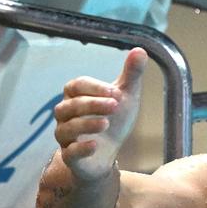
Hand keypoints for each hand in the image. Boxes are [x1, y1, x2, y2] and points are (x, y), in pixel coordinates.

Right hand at [53, 47, 146, 180]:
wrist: (108, 155)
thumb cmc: (113, 122)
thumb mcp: (126, 97)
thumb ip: (131, 75)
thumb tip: (140, 50)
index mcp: (76, 97)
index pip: (76, 86)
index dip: (94, 88)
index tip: (116, 92)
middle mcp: (65, 116)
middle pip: (70, 106)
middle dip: (92, 104)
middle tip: (115, 105)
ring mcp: (66, 137)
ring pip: (66, 128)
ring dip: (85, 124)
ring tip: (106, 123)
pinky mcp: (71, 158)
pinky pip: (69, 153)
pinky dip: (81, 149)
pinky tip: (95, 145)